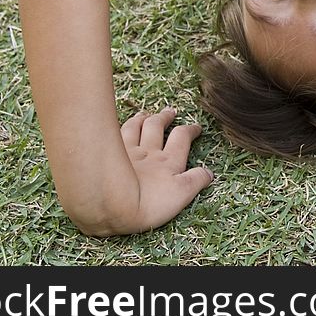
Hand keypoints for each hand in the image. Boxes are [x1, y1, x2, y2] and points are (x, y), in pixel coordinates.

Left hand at [119, 107, 213, 231]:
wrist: (111, 203)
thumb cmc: (147, 202)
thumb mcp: (181, 194)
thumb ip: (196, 181)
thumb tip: (209, 172)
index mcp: (168, 161)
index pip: (182, 138)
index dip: (190, 130)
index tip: (196, 127)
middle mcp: (148, 152)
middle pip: (157, 127)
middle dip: (165, 118)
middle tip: (170, 112)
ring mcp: (126, 151)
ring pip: (135, 127)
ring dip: (142, 119)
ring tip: (144, 114)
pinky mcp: (106, 154)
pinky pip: (116, 134)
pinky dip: (121, 127)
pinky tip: (116, 127)